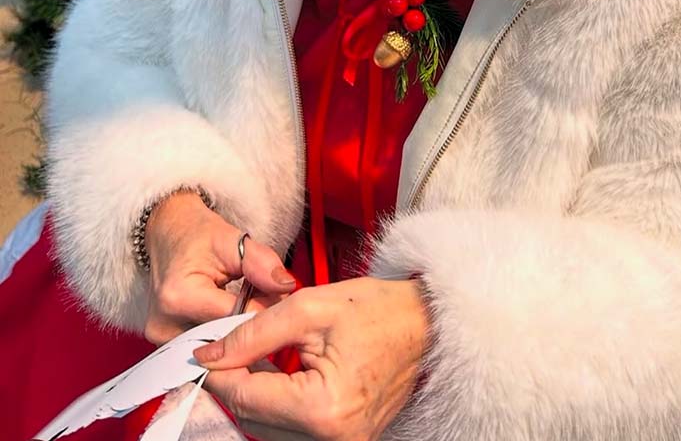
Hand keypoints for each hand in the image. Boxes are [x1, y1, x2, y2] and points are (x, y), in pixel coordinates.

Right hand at [143, 191, 296, 343]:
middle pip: (227, 337)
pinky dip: (223, 333)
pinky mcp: (166, 344)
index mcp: (181, 298)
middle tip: (265, 295)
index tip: (278, 293)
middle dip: (252, 319)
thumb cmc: (197, 235)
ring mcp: (163, 339)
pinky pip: (206, 346)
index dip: (264, 307)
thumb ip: (261, 262)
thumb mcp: (232, 239)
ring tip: (246, 302)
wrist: (168, 235)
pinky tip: (231, 315)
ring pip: (219, 346)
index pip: (237, 319)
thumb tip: (287, 286)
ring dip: (238, 329)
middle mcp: (165, 326)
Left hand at [193, 277, 429, 440]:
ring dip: (256, 394)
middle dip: (236, 380)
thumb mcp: (310, 308)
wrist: (425, 322)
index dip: (219, 370)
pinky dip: (279, 404)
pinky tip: (276, 375)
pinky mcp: (347, 438)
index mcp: (321, 408)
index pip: (246, 396)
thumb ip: (255, 332)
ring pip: (271, 427)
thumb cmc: (379, 310)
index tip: (200, 350)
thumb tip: (213, 353)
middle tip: (225, 346)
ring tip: (253, 356)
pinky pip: (295, 429)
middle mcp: (332, 438)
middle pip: (255, 417)